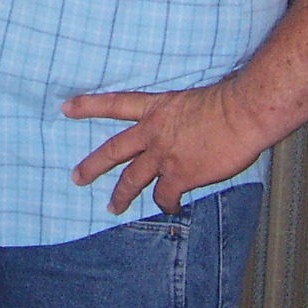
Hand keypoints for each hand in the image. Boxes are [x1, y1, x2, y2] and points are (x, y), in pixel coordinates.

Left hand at [62, 79, 267, 214]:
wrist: (242, 113)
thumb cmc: (227, 100)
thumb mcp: (191, 100)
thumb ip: (178, 116)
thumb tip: (184, 127)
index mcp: (155, 108)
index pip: (114, 104)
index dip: (88, 106)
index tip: (66, 107)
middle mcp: (153, 132)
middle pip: (114, 150)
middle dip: (92, 165)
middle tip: (76, 177)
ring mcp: (164, 155)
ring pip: (132, 179)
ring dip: (121, 196)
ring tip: (111, 208)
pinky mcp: (180, 174)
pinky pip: (166, 197)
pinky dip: (167, 204)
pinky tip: (171, 208)